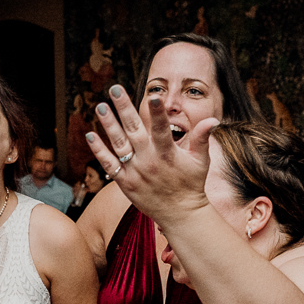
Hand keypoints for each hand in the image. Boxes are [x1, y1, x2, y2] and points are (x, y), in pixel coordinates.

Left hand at [83, 85, 217, 229]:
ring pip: (118, 145)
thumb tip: (213, 119)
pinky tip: (90, 134)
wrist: (180, 215)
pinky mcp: (125, 183)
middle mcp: (149, 162)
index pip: (162, 129)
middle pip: (134, 131)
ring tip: (100, 106)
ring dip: (108, 125)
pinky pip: (109, 165)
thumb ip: (202, 138)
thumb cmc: (191, 184)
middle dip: (124, 108)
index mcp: (168, 154)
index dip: (158, 113)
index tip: (153, 95)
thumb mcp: (201, 161)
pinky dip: (99, 151)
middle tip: (114, 88)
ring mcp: (135, 172)